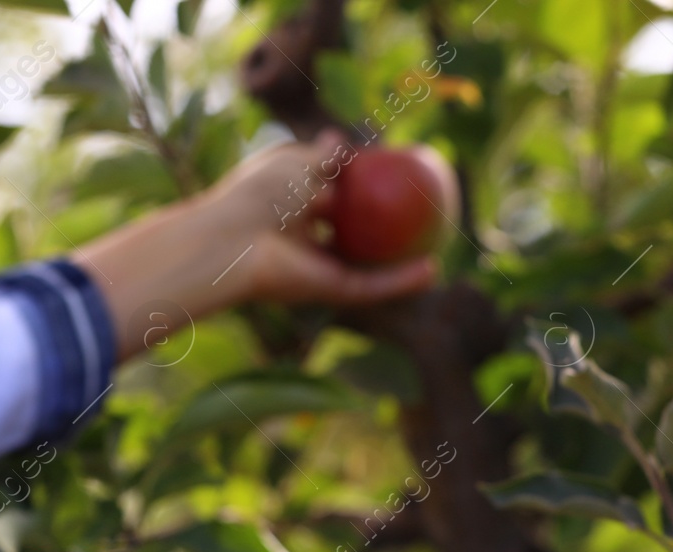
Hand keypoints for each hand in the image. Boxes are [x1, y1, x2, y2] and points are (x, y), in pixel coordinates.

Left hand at [73, 132, 438, 359]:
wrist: (235, 241)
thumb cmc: (259, 194)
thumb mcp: (295, 163)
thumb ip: (322, 156)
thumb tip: (340, 138)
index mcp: (291, 205)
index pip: (330, 195)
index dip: (357, 188)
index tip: (391, 177)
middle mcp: (305, 239)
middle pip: (350, 237)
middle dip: (380, 232)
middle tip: (420, 217)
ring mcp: (318, 267)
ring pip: (366, 269)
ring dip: (401, 267)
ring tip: (438, 252)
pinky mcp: (327, 291)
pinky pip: (371, 286)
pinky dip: (401, 282)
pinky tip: (431, 272)